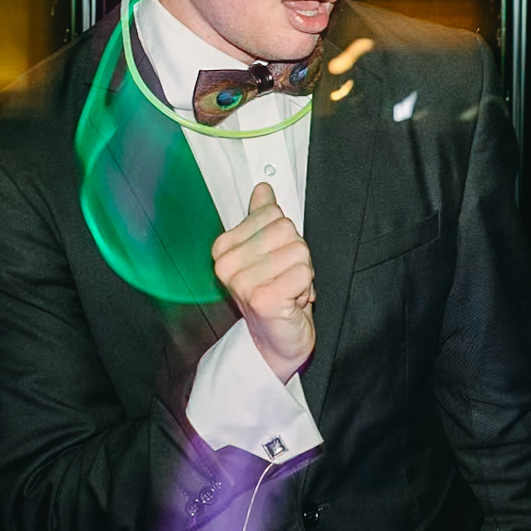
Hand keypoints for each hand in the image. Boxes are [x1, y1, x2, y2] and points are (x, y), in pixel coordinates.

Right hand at [211, 182, 315, 379]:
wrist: (275, 341)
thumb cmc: (272, 296)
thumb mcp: (265, 252)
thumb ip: (262, 219)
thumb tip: (263, 189)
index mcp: (224, 247)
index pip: (272, 214)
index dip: (283, 237)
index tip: (273, 260)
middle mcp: (228, 264)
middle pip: (287, 230)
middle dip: (295, 255)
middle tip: (282, 278)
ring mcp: (243, 282)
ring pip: (299, 251)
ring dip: (301, 273)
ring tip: (286, 290)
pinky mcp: (263, 298)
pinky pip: (304, 273)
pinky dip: (306, 288)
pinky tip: (290, 301)